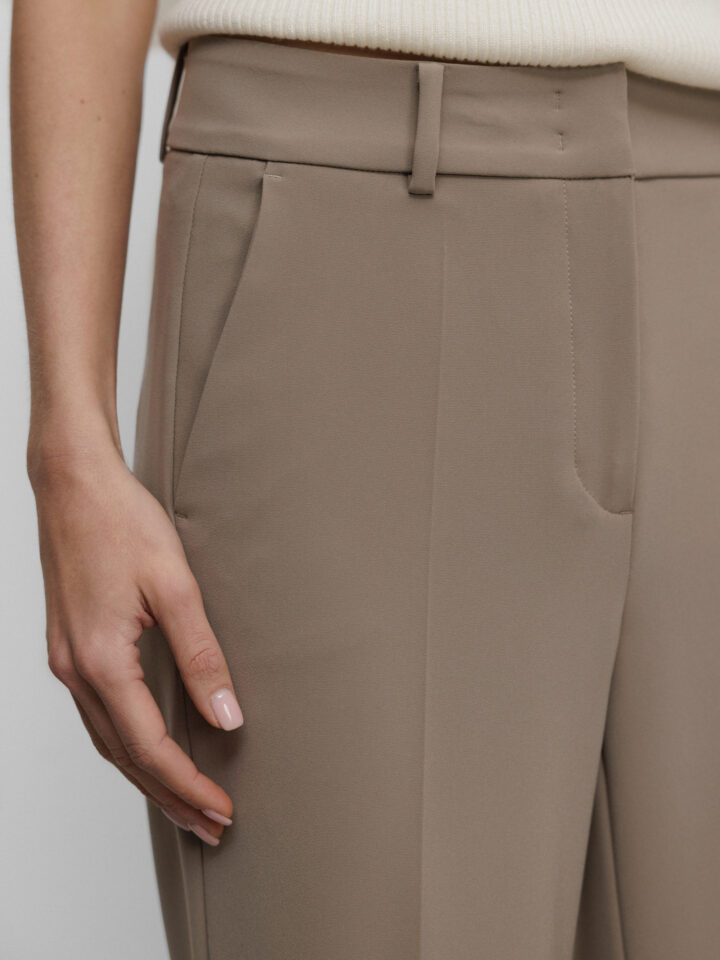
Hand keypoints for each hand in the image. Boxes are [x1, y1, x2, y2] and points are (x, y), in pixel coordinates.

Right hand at [30, 444, 241, 845]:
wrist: (73, 484)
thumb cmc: (121, 523)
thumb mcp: (174, 587)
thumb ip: (202, 655)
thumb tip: (227, 716)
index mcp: (100, 661)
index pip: (149, 746)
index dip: (187, 784)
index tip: (222, 809)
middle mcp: (74, 671)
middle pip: (124, 757)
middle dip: (168, 796)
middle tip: (210, 826)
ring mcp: (66, 661)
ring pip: (107, 741)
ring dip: (147, 775)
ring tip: (185, 801)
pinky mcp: (70, 648)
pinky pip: (98, 715)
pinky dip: (127, 743)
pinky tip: (149, 747)